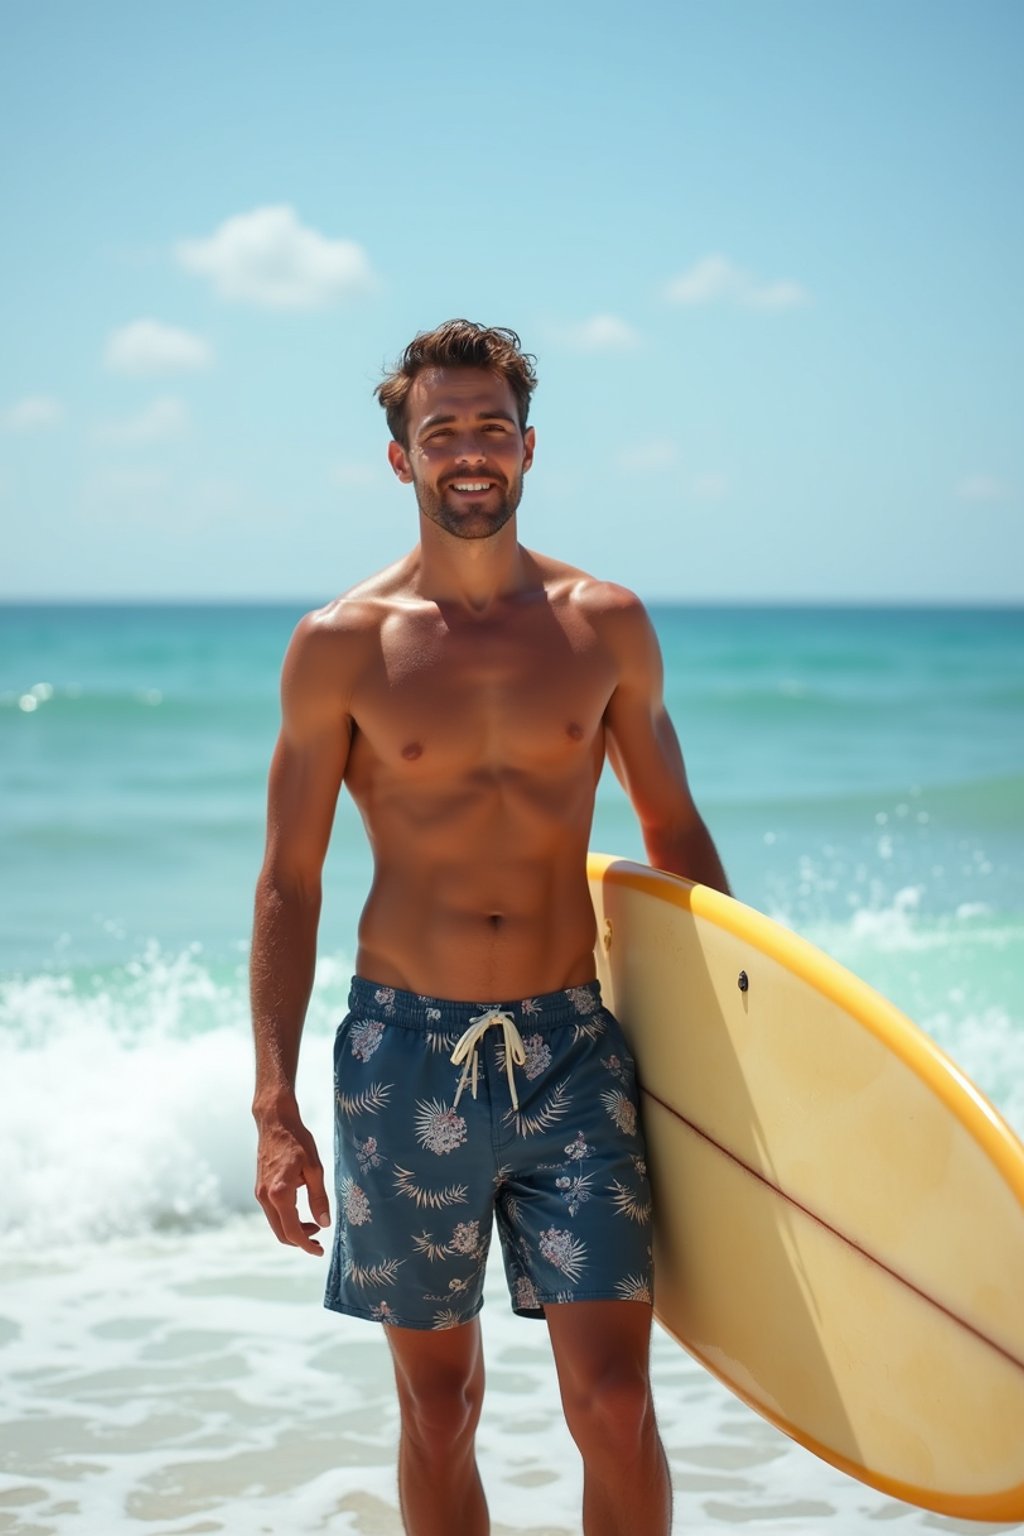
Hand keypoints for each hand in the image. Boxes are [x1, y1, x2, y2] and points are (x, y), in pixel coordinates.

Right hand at [254, 1105, 331, 1255]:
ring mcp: (260, 1193)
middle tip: (319, 1239)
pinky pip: (272, 1212)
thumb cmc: (297, 1140)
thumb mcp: (315, 1168)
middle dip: (300, 1240)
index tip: (320, 1251)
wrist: (275, 1122)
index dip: (306, 1245)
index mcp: (280, 1193)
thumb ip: (319, 1198)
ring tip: (314, 1224)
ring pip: (276, 1224)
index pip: (292, 1231)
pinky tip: (301, 1210)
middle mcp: (266, 1197)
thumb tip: (324, 1223)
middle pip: (281, 1233)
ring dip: (293, 1229)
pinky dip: (286, 1218)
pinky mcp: (260, 1188)